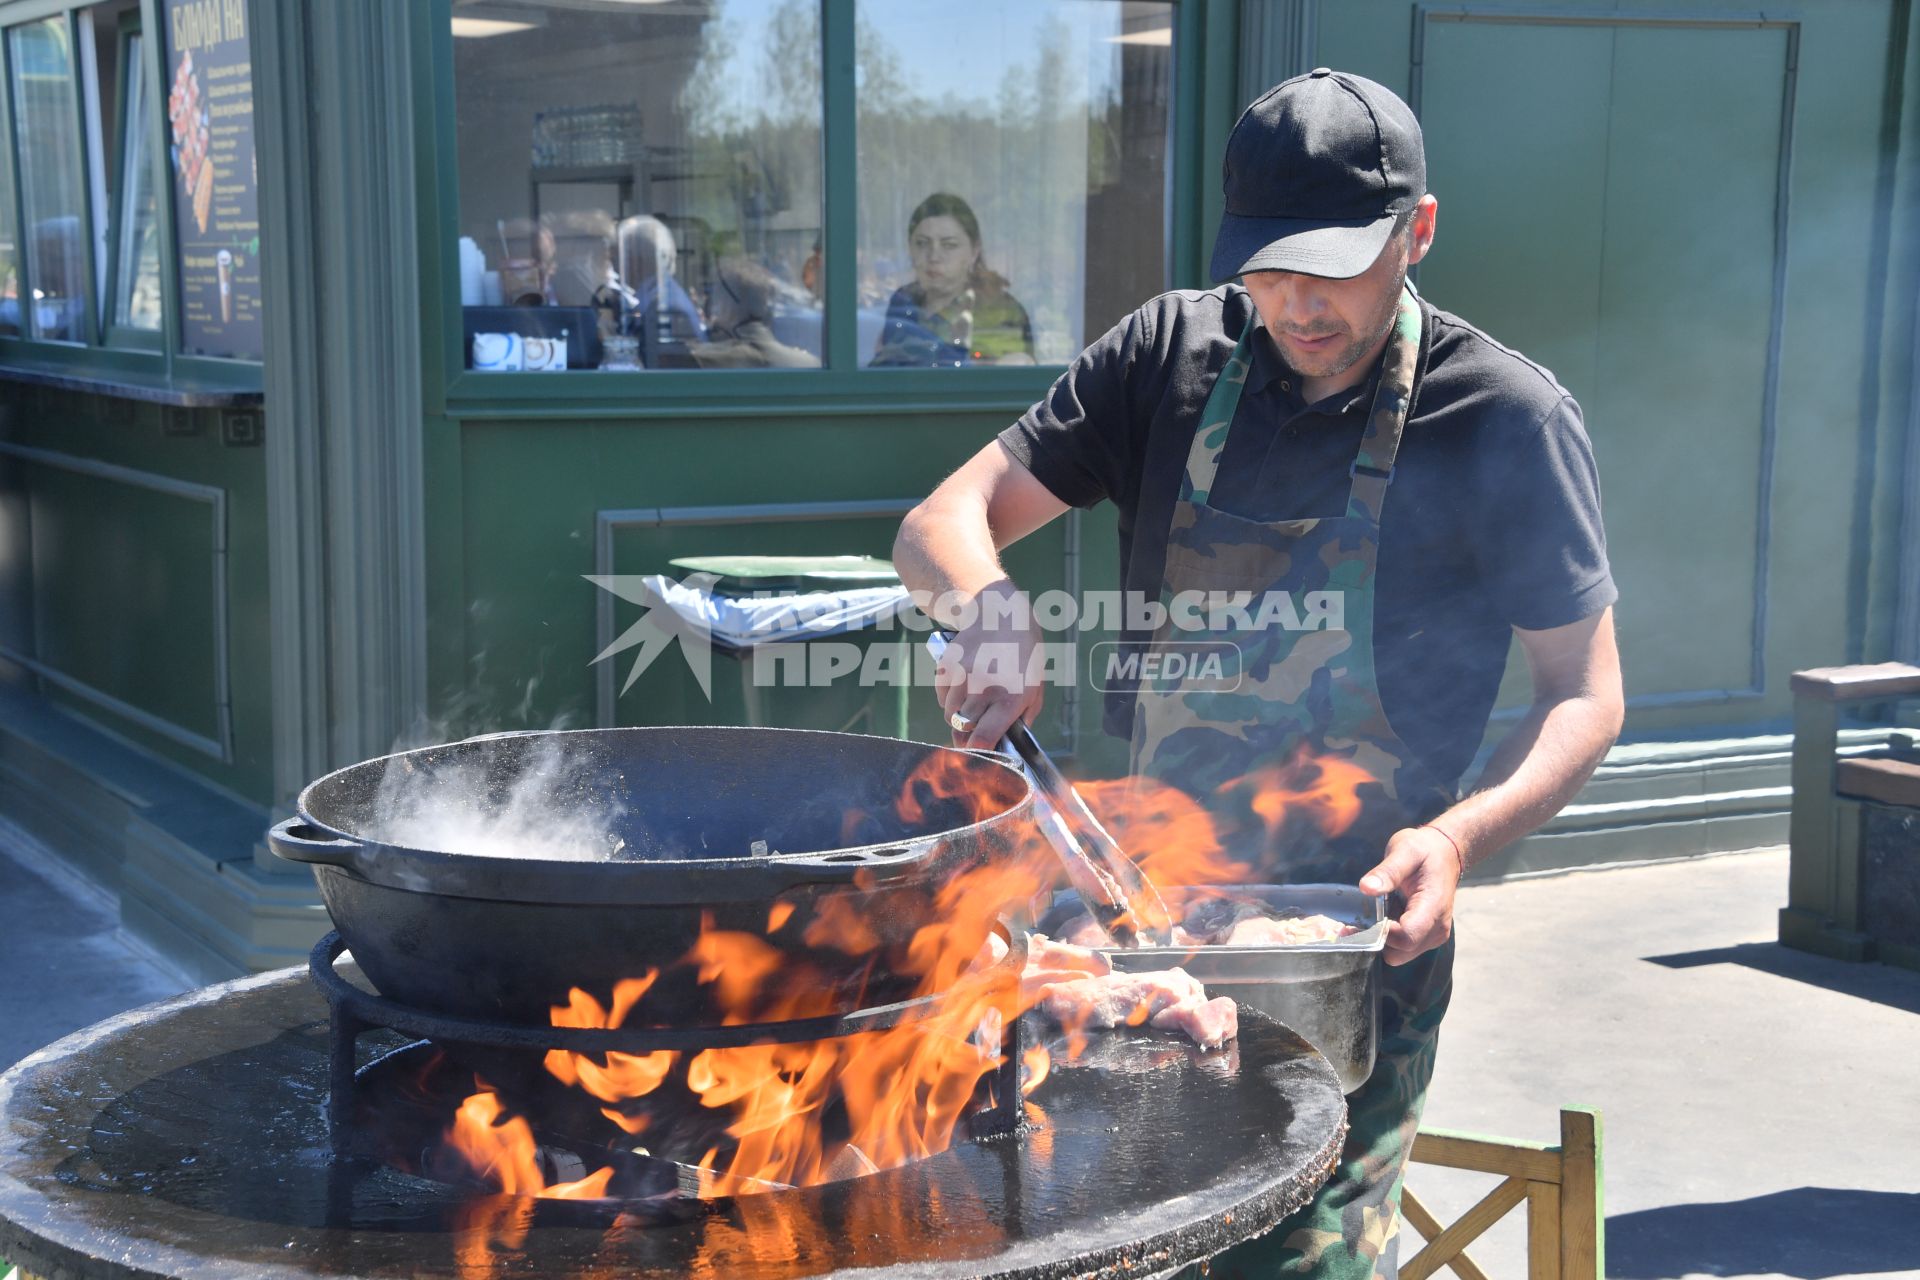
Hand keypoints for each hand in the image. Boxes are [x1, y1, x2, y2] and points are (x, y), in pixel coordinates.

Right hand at [935, 580, 1043, 748]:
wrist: (1002, 615)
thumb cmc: (1024, 657)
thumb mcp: (1035, 689)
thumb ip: (1023, 719)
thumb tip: (1008, 744)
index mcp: (1010, 698)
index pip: (983, 738)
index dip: (978, 752)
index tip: (979, 755)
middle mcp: (984, 687)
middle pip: (962, 728)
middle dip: (966, 734)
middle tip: (974, 731)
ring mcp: (963, 676)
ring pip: (949, 713)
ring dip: (958, 715)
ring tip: (972, 702)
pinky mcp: (948, 665)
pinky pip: (941, 696)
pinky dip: (948, 698)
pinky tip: (963, 687)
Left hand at [1358, 825, 1462, 965]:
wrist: (1444, 853)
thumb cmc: (1424, 850)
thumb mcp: (1405, 851)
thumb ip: (1387, 871)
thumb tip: (1366, 888)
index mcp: (1433, 907)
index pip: (1406, 937)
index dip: (1381, 933)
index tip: (1362, 918)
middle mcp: (1437, 928)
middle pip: (1400, 952)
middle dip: (1376, 940)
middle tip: (1357, 919)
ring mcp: (1433, 935)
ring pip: (1399, 954)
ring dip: (1380, 940)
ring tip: (1368, 917)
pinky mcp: (1426, 937)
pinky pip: (1402, 949)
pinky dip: (1387, 939)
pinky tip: (1379, 919)